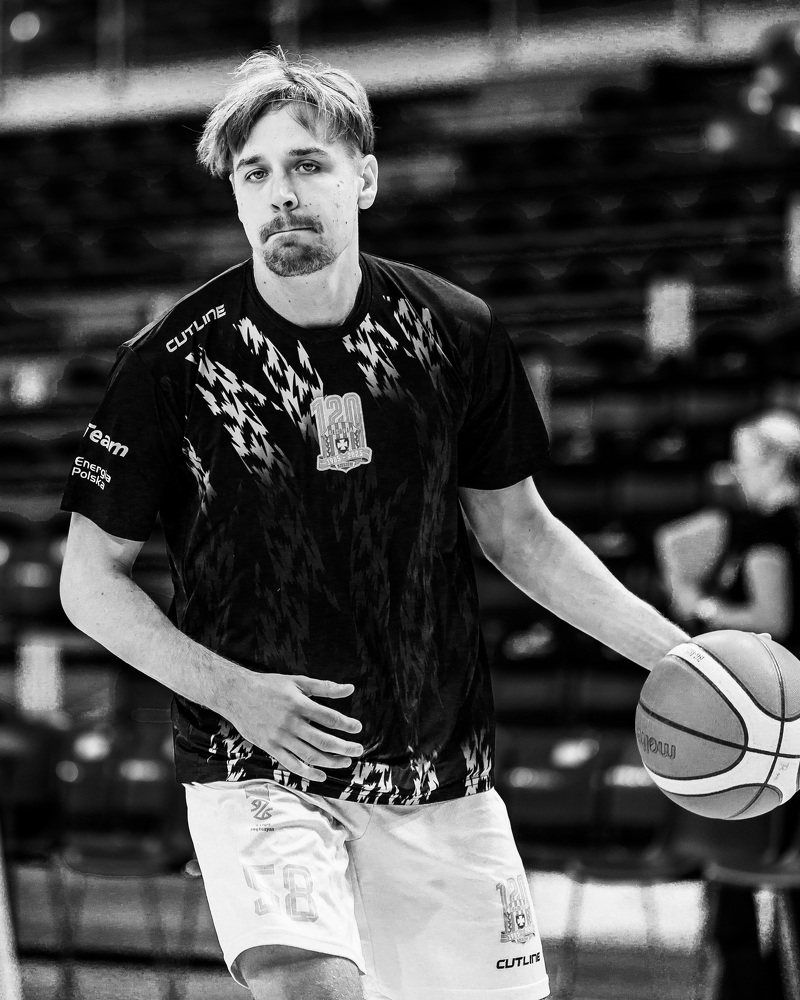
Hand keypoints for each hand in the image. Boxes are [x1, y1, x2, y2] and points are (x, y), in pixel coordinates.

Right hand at [222, 673, 363, 782]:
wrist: (236, 695)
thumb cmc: (269, 686)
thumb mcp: (297, 682)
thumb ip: (324, 686)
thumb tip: (350, 688)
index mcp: (299, 704)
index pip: (330, 718)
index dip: (347, 725)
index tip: (357, 728)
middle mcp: (291, 723)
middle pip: (324, 741)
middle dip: (345, 748)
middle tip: (358, 750)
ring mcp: (280, 738)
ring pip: (310, 756)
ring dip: (331, 762)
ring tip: (345, 762)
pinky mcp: (270, 748)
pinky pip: (292, 765)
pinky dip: (308, 773)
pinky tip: (321, 775)